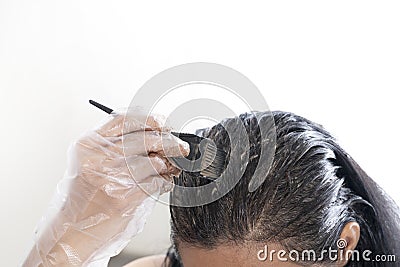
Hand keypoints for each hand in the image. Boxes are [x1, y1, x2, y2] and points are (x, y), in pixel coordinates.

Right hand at [23, 110, 188, 265]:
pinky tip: (163, 184)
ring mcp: (111, 177)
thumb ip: (116, 144)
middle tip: (180, 146)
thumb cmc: (85, 196)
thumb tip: (156, 132)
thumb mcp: (91, 162)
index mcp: (89, 143)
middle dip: (169, 141)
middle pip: (145, 138)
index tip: (164, 125)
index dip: (150, 119)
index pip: (125, 119)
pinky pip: (156, 182)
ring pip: (155, 161)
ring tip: (169, 169)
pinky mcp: (124, 197)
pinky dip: (165, 182)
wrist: (73, 230)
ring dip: (168, 165)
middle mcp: (98, 157)